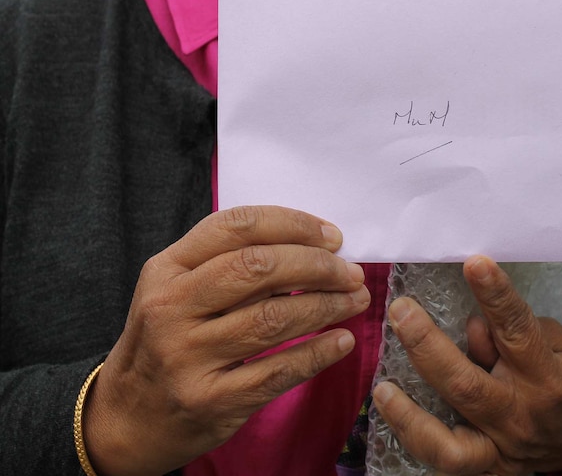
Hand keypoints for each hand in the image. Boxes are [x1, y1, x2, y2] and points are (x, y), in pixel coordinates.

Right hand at [84, 206, 369, 475]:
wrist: (124, 419)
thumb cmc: (165, 342)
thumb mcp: (177, 291)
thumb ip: (228, 265)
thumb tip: (311, 250)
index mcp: (166, 269)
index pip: (236, 226)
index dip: (293, 225)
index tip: (332, 236)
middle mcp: (171, 308)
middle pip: (258, 269)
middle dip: (318, 266)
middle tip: (350, 272)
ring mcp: (187, 356)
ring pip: (273, 319)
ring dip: (327, 306)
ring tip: (355, 300)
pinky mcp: (209, 400)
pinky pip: (277, 371)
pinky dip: (318, 353)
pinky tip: (341, 341)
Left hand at [372, 255, 561, 475]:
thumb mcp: (561, 345)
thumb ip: (514, 335)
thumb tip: (470, 327)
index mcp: (547, 376)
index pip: (516, 330)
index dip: (495, 295)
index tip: (474, 264)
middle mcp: (521, 415)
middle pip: (466, 385)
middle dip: (427, 346)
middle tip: (401, 312)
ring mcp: (504, 448)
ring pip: (449, 445)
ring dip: (410, 416)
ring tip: (383, 388)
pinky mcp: (492, 470)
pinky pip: (447, 463)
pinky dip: (417, 441)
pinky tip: (393, 415)